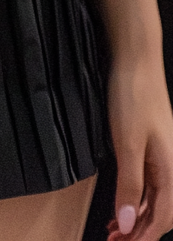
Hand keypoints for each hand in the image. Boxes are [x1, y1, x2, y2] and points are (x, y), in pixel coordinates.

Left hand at [106, 57, 172, 239]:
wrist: (136, 60)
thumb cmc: (134, 95)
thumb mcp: (127, 144)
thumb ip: (129, 185)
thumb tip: (128, 222)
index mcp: (172, 169)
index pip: (164, 217)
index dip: (144, 237)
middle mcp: (172, 165)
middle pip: (163, 212)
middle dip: (141, 232)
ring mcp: (164, 156)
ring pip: (155, 199)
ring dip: (137, 217)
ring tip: (116, 231)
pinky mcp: (154, 148)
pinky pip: (149, 183)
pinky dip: (136, 198)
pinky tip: (123, 205)